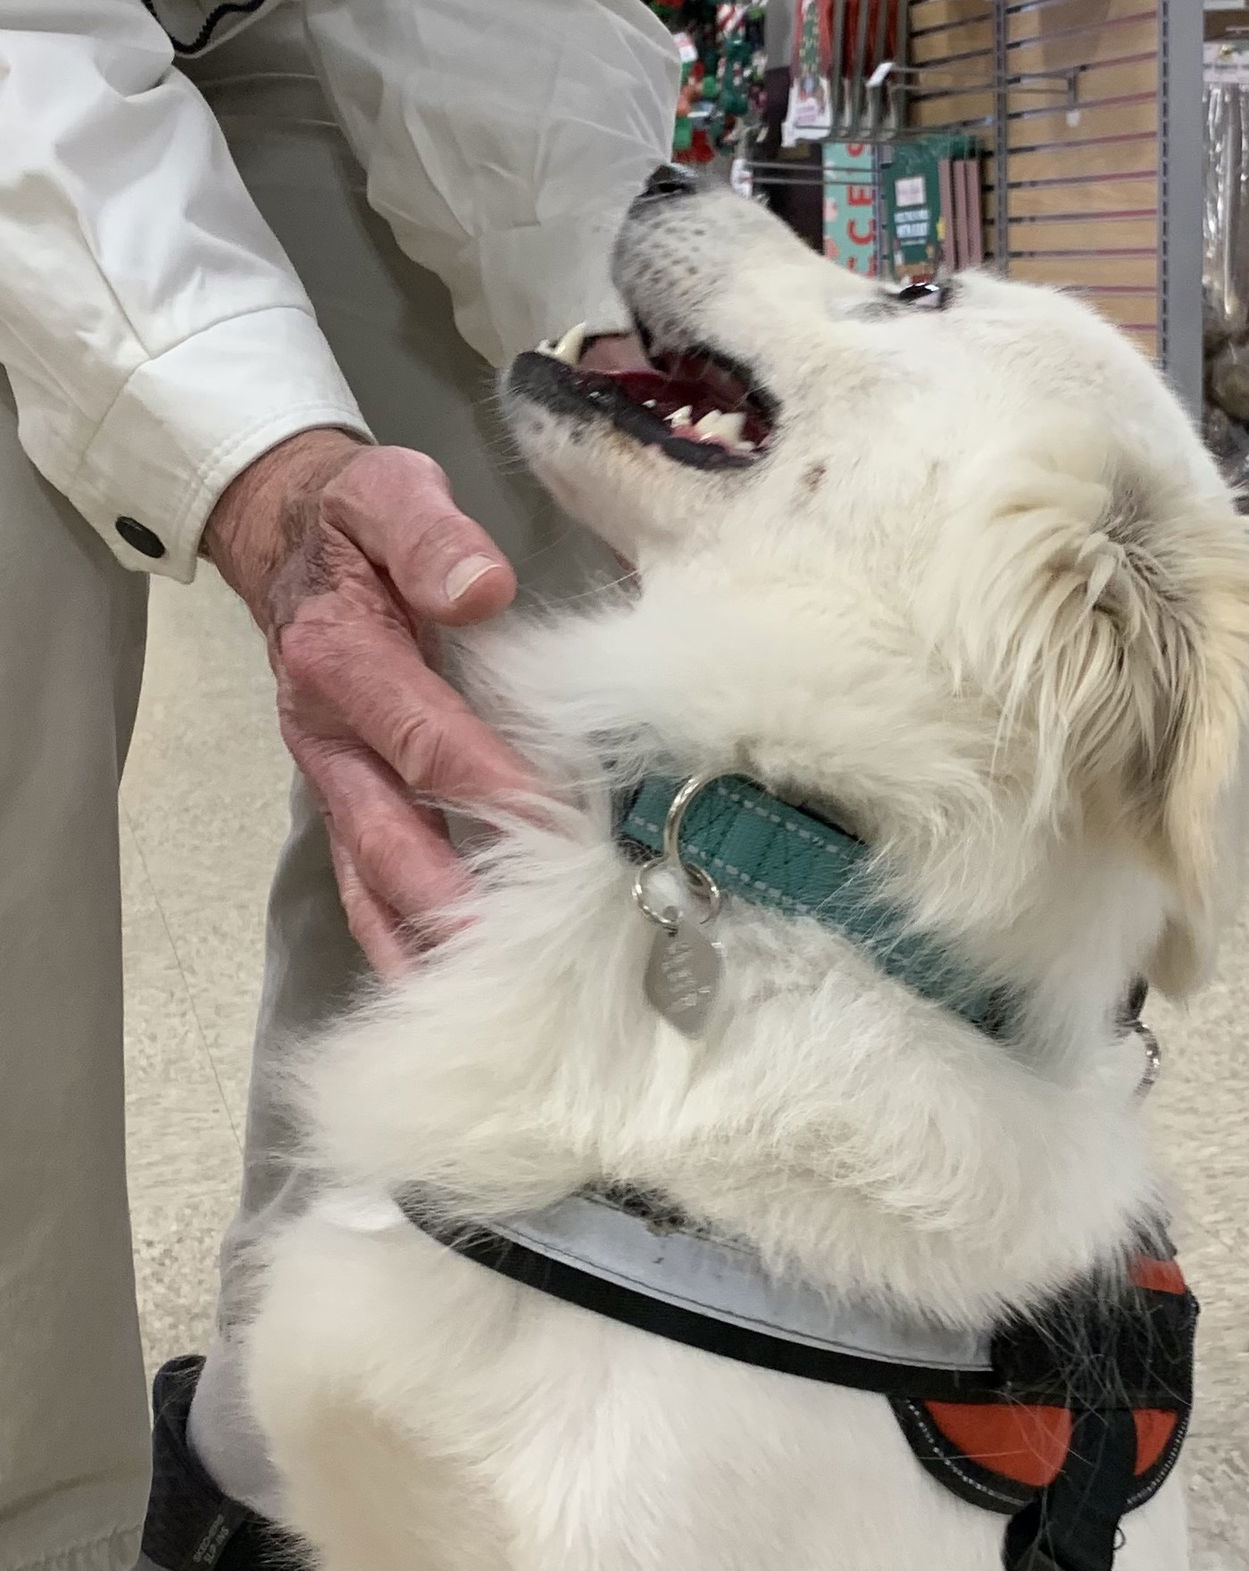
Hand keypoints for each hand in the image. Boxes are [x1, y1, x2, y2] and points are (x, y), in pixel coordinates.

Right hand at [206, 428, 531, 975]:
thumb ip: (431, 534)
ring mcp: (332, 786)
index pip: (424, 736)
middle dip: (453, 897)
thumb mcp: (388, 492)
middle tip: (520, 948)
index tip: (558, 824)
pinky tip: (447, 991)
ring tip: (486, 996)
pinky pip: (365, 894)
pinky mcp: (344, 812)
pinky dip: (401, 947)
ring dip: (426, 942)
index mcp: (339, 657)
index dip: (490, 784)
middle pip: (390, 834)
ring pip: (373, 882)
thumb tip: (482, 587)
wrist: (288, 545)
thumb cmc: (357, 523)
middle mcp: (326, 737)